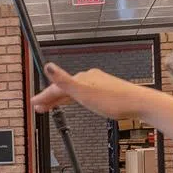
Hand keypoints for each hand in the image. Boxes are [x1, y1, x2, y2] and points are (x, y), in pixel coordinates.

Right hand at [32, 64, 146, 119]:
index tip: (34, 103)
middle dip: (50, 97)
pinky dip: (75, 98)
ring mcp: (97, 84)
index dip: (44, 96)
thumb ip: (64, 81)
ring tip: (52, 106)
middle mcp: (89, 78)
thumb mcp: (84, 93)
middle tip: (39, 106)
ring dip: (61, 98)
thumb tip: (48, 66)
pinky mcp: (106, 90)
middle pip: (64, 88)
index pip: (57, 87)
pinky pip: (84, 93)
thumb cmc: (114, 101)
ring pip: (74, 91)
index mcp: (82, 79)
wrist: (138, 103)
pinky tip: (78, 101)